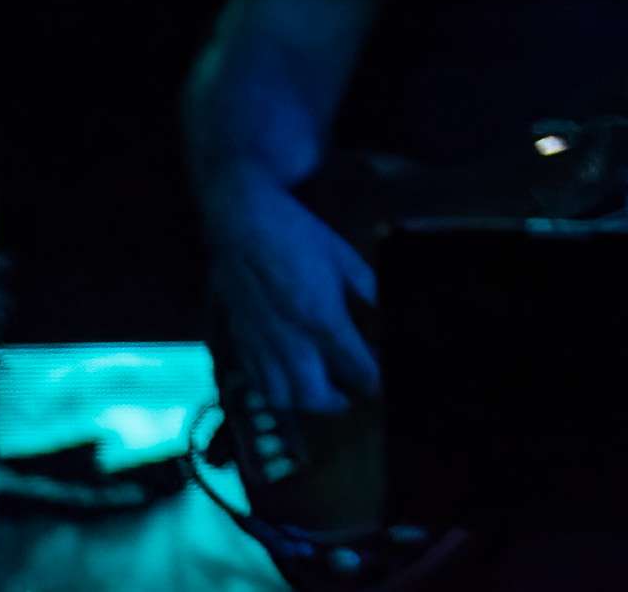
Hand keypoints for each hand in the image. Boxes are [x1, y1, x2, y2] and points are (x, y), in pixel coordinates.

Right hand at [206, 183, 379, 417]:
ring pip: (281, 396)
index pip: (356, 368)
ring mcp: (260, 344)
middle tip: (352, 394)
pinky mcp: (238, 340)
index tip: (385, 381)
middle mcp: (290, 341)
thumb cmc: (298, 235)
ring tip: (321, 392)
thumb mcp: (344, 257)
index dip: (376, 380)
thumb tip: (389, 313)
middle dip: (338, 402)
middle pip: (315, 395)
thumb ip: (369, 289)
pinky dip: (274, 390)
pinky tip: (287, 380)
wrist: (241, 224)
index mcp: (323, 319)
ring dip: (305, 402)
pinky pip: (255, 381)